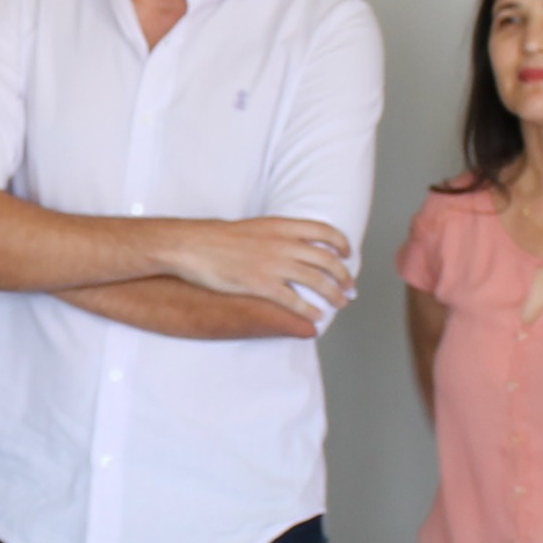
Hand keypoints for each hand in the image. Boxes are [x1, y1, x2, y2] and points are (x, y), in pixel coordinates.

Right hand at [155, 218, 357, 326]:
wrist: (193, 245)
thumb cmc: (219, 238)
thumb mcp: (256, 226)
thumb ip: (278, 234)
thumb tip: (293, 244)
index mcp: (282, 226)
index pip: (325, 231)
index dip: (342, 244)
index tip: (348, 254)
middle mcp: (283, 244)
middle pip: (327, 260)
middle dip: (344, 276)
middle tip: (350, 288)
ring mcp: (273, 265)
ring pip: (317, 281)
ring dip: (334, 294)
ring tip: (340, 303)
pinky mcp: (261, 285)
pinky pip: (294, 301)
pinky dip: (310, 310)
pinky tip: (315, 316)